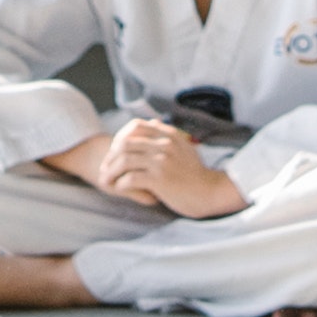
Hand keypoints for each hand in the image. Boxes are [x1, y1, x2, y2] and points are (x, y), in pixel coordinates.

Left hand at [91, 117, 246, 219]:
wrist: (210, 192)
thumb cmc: (195, 174)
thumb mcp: (184, 147)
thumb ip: (167, 135)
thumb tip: (152, 123)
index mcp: (169, 135)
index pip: (135, 127)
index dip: (120, 138)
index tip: (115, 152)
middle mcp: (164, 144)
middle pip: (125, 143)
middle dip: (110, 157)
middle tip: (105, 169)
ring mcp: (162, 161)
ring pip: (124, 160)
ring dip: (111, 172)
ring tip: (107, 181)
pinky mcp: (160, 179)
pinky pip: (130, 179)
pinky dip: (121, 184)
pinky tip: (120, 189)